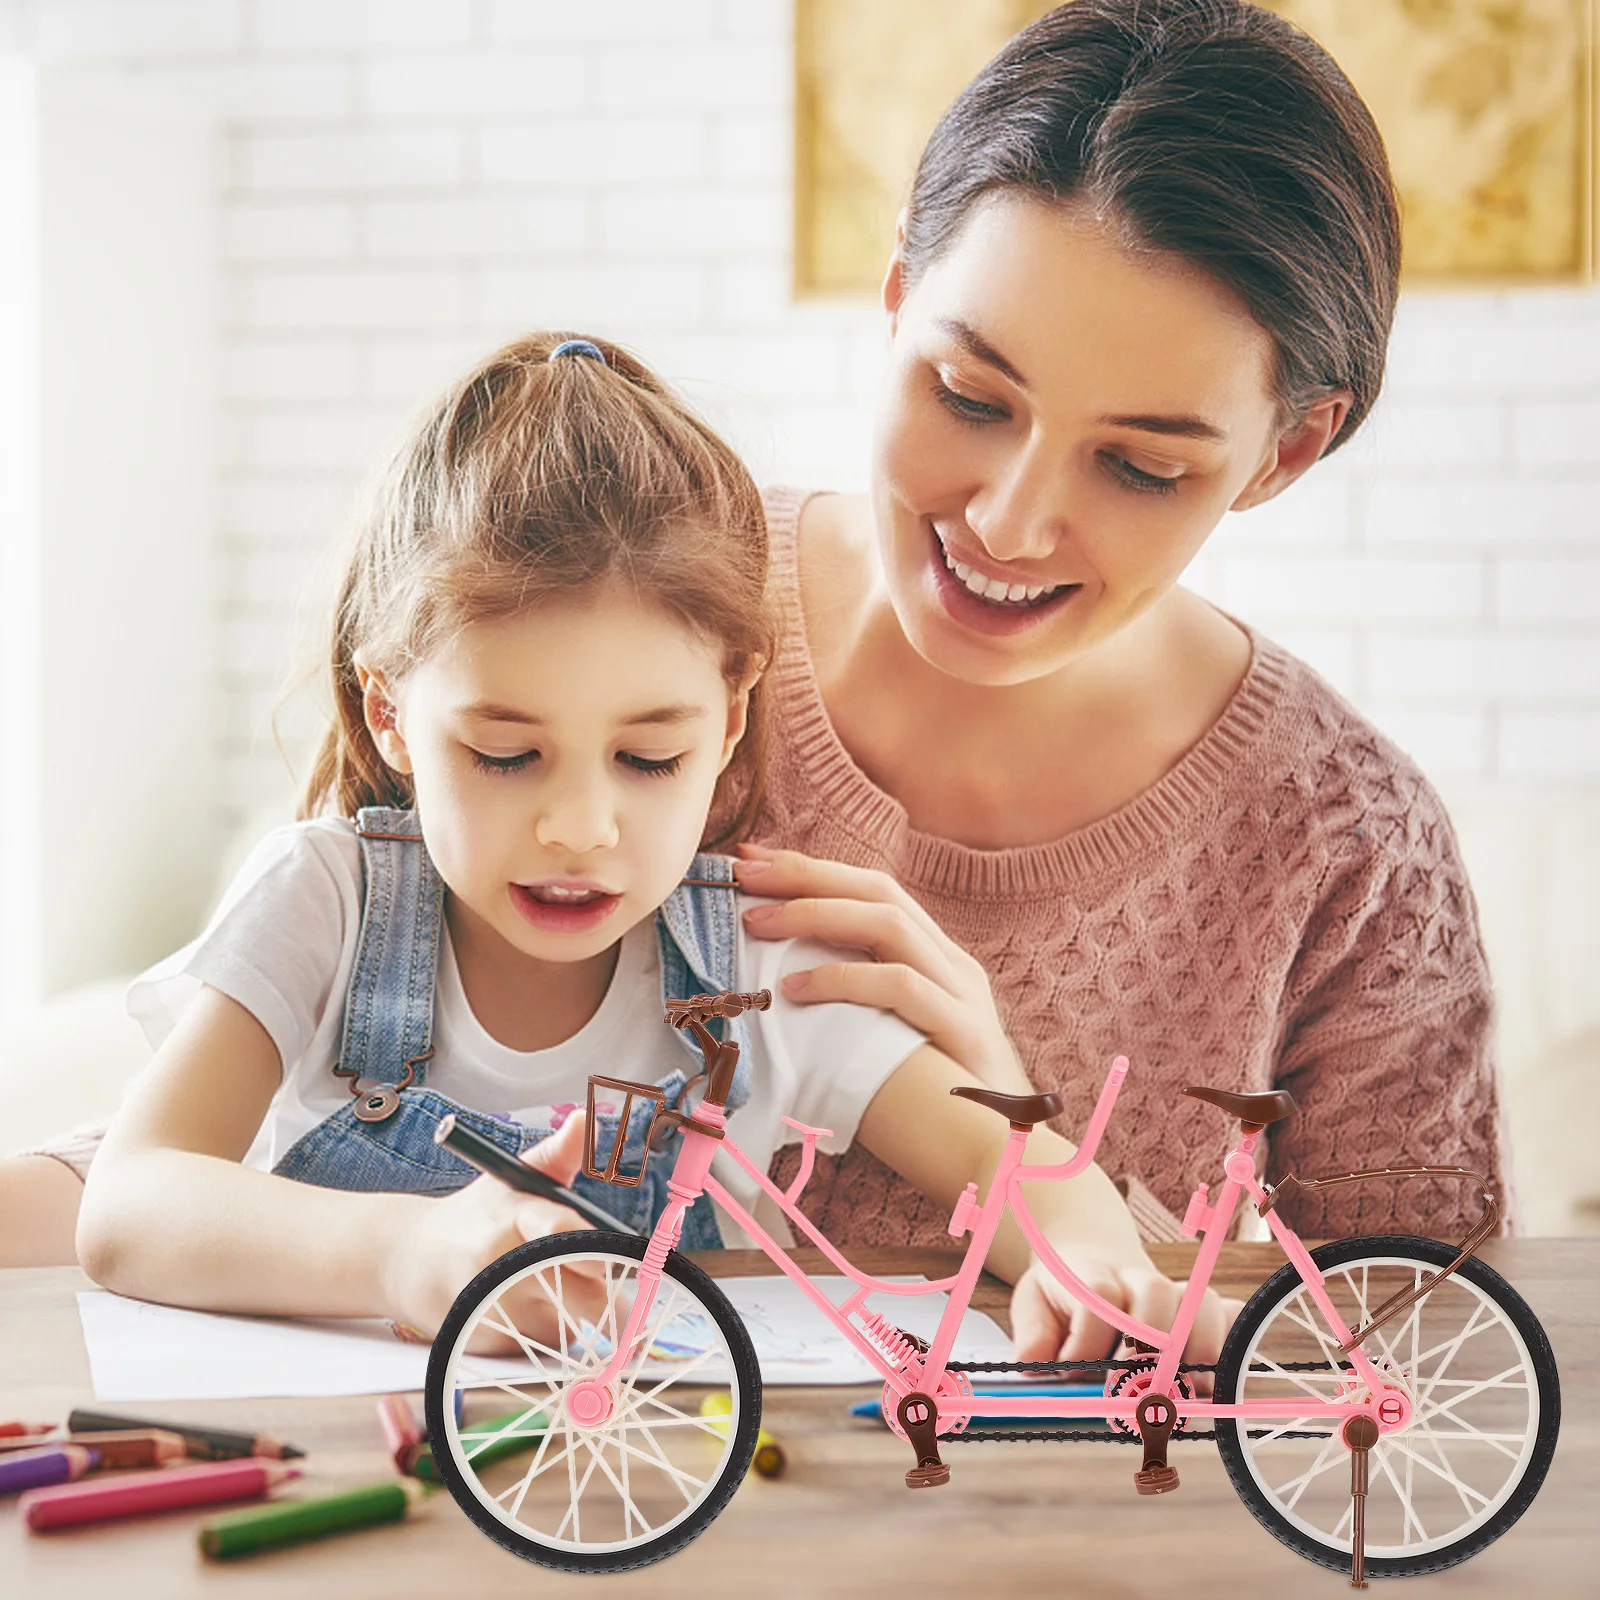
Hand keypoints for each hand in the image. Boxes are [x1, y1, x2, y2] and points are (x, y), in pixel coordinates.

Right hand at [380, 1113, 603, 1350]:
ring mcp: (491, 1310)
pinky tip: (529, 1312)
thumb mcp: (512, 1178)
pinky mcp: (487, 1345)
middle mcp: (499, 1266)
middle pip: (576, 1292)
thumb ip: (558, 1154)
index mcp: (512, 1217)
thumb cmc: (479, 1215)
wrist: (411, 1260)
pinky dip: (551, 1334)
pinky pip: (545, 1347)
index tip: (612, 1263)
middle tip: (619, 1295)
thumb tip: (585, 1118)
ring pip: (568, 1324)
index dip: (590, 1248)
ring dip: (576, 1314)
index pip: (557, 1230)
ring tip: (553, 1289)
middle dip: (604, 1295)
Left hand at [733, 844, 1029, 1092]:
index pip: (873, 891)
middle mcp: (953, 964)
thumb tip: (777, 984)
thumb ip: (855, 1006)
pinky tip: (795, 989)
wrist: (1011, 1162)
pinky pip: (901, 988)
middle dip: (806, 875)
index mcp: (937, 959)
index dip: (813, 869)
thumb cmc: (935, 1107)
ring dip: (815, 915)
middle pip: (879, 891)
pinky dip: (844, 979)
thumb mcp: (890, 1040)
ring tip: (757, 924)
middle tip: (742, 875)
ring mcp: (963, 994)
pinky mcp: (964, 1032)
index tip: (751, 861)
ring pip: (889, 924)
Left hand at [1008, 1249, 1238, 1371]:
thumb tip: (1032, 1365)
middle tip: (1135, 1392)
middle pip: (1156, 1294)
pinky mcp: (1201, 1307)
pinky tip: (1217, 1379)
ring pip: (1200, 1303)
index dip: (1088, 1338)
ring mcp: (1174, 1291)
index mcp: (1090, 1275)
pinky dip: (1231, 1342)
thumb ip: (1032, 1336)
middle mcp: (1137, 1279)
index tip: (1072, 1373)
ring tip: (1185, 1395)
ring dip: (1196, 1351)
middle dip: (1148, 1348)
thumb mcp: (1034, 1306)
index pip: (1099, 1294)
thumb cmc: (1062, 1295)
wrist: (1092, 1260)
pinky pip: (1229, 1314)